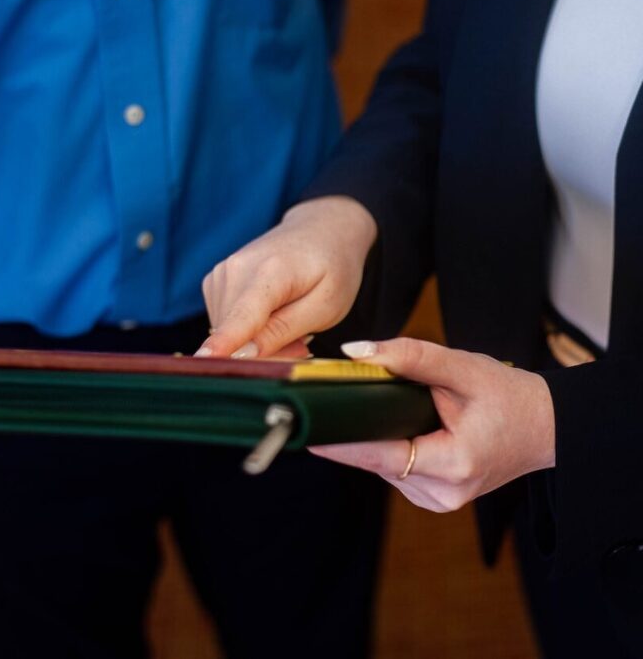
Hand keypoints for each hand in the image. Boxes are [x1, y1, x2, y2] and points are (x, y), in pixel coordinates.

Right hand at [195, 197, 376, 357]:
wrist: (321, 230)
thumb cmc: (331, 269)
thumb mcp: (325, 307)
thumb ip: (283, 331)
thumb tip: (243, 355)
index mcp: (271, 272)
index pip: (243, 314)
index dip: (224, 342)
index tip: (202, 360)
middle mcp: (236, 268)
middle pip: (234, 333)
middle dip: (262, 351)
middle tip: (302, 344)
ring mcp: (221, 273)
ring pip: (226, 331)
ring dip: (255, 341)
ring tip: (290, 322)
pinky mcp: (214, 281)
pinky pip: (224, 323)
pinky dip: (246, 329)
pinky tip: (272, 316)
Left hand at [309, 337, 555, 511]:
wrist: (545, 427)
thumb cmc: (509, 396)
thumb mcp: (462, 367)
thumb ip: (409, 357)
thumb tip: (355, 351)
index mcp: (454, 464)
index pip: (381, 455)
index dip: (341, 443)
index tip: (306, 429)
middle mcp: (443, 493)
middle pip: (377, 460)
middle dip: (353, 431)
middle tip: (324, 401)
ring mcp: (438, 501)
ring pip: (384, 466)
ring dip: (371, 438)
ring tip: (365, 406)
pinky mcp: (435, 497)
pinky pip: (396, 469)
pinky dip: (389, 446)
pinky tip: (392, 424)